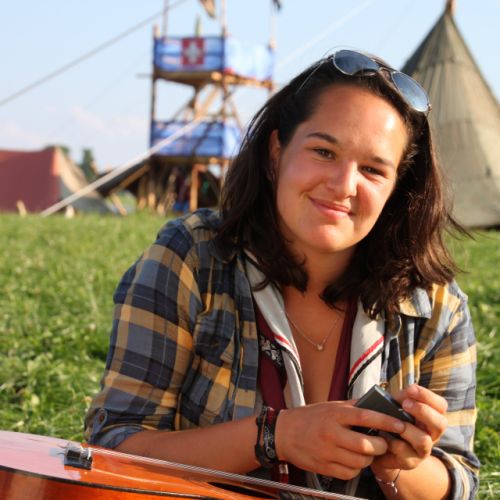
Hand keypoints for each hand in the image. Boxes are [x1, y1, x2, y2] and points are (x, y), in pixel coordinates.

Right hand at [275, 400, 406, 479]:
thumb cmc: (310, 417)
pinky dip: (356, 469)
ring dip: (368, 459)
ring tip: (366, 452)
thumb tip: (378, 404)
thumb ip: (353, 407)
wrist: (284, 433)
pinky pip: (350, 473)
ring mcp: (327, 452)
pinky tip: (352, 460)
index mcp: (335, 414)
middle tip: (382, 443)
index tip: (400, 424)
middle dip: (380, 446)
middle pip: (366, 445)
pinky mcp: (324, 467)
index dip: (385, 421)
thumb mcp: (331, 406)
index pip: (365, 416)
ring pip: (361, 462)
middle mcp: (331, 433)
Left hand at [371, 384, 447, 476]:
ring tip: (394, 422)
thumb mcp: (396, 406)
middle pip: (441, 423)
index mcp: (431, 417)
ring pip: (424, 440)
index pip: (441, 405)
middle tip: (405, 404)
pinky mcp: (410, 462)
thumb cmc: (391, 421)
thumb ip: (402, 398)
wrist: (380, 446)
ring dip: (407, 428)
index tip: (410, 389)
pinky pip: (404, 451)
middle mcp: (431, 434)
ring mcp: (423, 450)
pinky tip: (383, 434)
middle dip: (422, 411)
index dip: (428, 396)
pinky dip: (392, 441)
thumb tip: (406, 393)